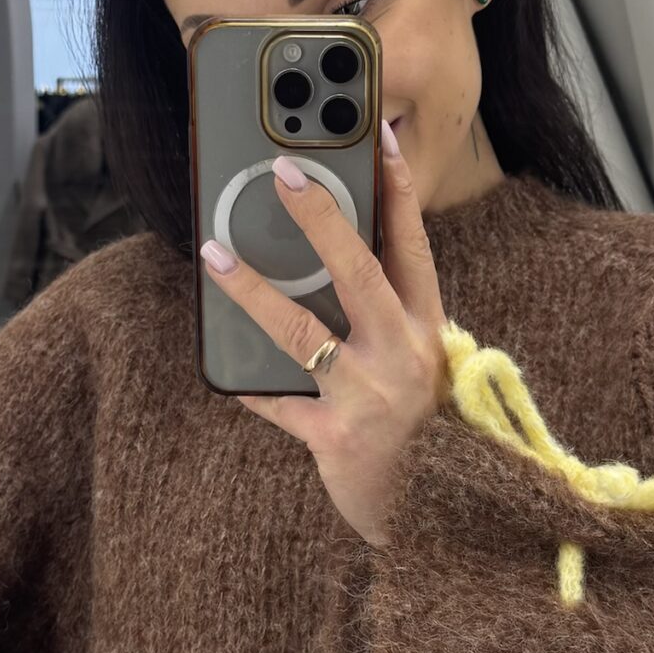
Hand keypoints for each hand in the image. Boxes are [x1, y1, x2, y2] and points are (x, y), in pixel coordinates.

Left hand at [200, 125, 448, 547]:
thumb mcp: (422, 366)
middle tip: (282, 173)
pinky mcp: (336, 438)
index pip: (413, 244)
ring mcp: (370, 397)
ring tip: (212, 256)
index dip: (395, 188)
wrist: (441, 517)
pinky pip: (279, 403)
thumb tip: (335, 261)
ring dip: (252, 289)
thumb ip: (391, 319)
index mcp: (428, 329)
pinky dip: (249, 386)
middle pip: (358, 271)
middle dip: (319, 217)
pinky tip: (220, 370)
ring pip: (302, 330)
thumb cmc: (427, 432)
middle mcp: (403, 354)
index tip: (375, 135)